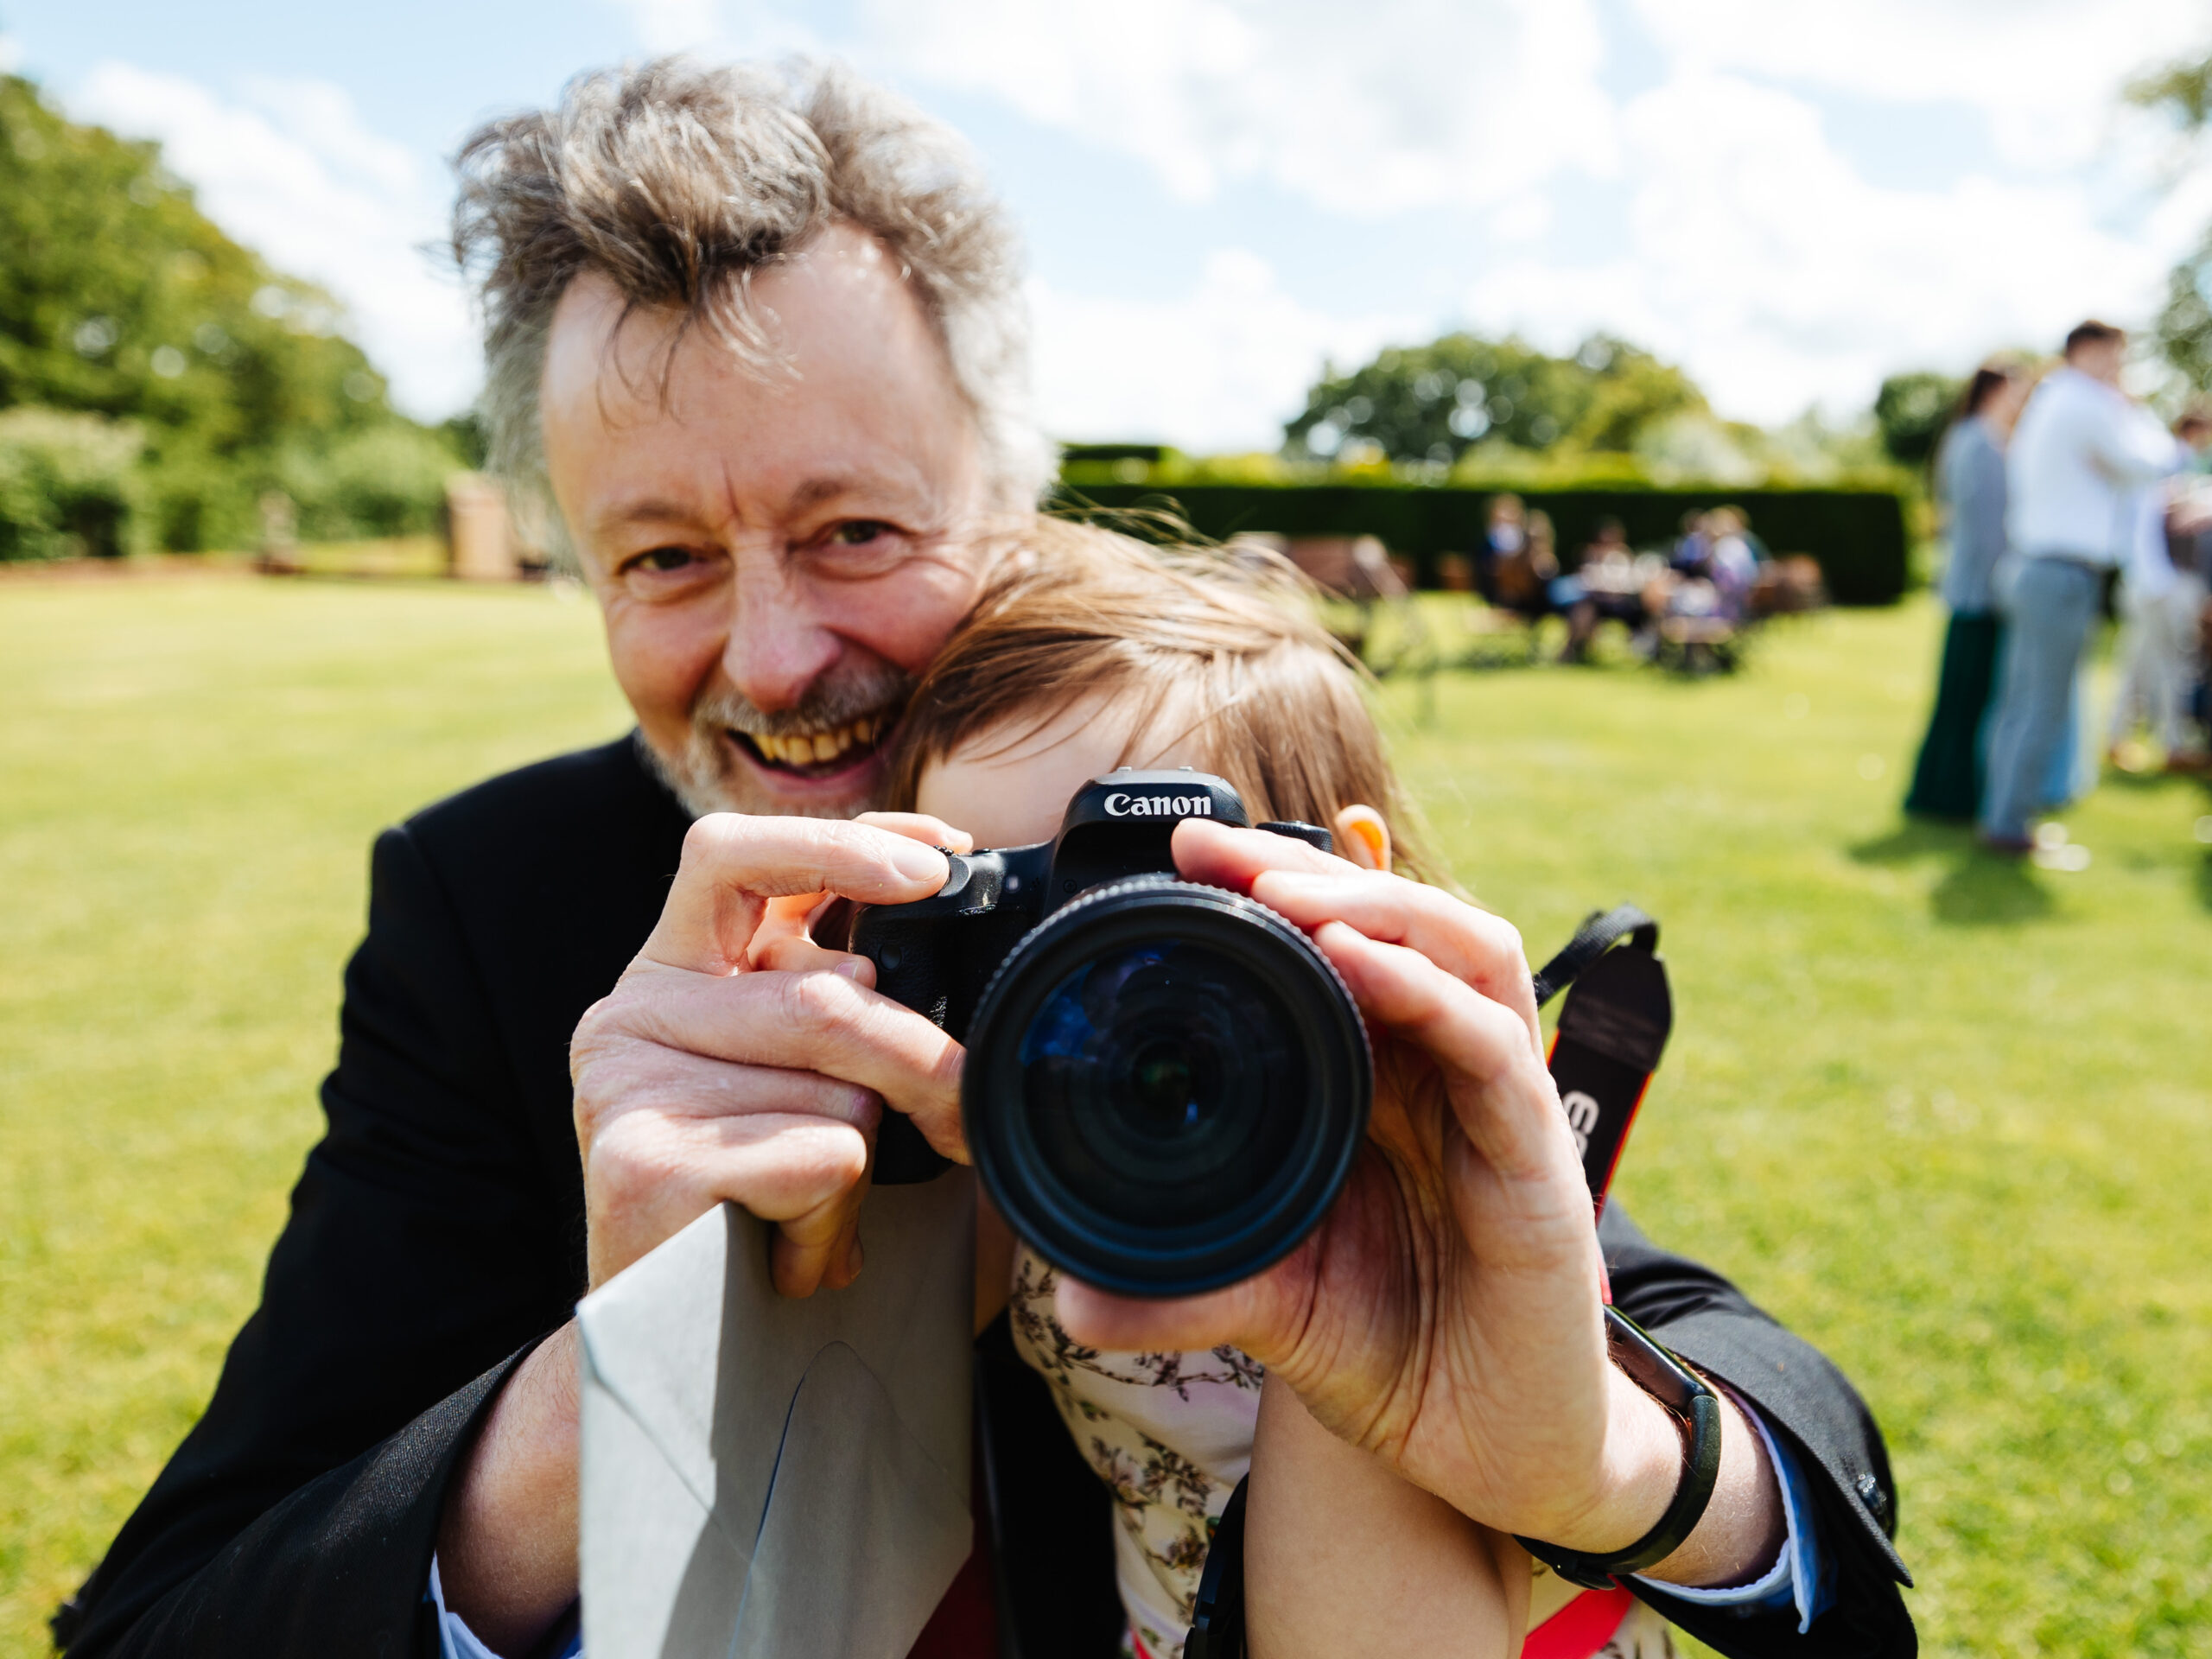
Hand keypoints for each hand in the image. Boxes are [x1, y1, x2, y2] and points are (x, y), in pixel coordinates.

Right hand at [570, 811, 973, 1295]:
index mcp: (679, 968)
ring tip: (820, 1216)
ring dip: (866, 1168)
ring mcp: (626, 1082)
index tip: (943, 860)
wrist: (677, 1353)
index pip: (736, 852)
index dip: (841, 842)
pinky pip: (816, 1158)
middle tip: (961, 1116)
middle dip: (921, 1060)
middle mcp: (634, 1009)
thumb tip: (953, 929)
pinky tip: (792, 1257)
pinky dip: (836, 1222)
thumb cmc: (766, 1205)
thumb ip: (848, 1000)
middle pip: (823, 992)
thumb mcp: (811, 1081)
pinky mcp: (639, 1162)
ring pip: (836, 1086)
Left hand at [1055, 820, 1777, 1577]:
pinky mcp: (1537, 1160)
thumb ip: (1184, 1287)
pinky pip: (1493, 1048)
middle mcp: (1444, 1072)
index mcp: (1383, 1082)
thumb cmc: (1398, 1350)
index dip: (1268, 891)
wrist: (1497, 1456)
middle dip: (1306, 871)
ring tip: (1280, 891)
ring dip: (1373, 905)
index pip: (1339, 946)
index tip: (1176, 857)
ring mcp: (1498, 1106)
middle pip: (1398, 922)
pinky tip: (1359, 965)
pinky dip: (1427, 993)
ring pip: (1463, 951)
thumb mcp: (1273, 1304)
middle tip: (1210, 849)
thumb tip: (1067, 1302)